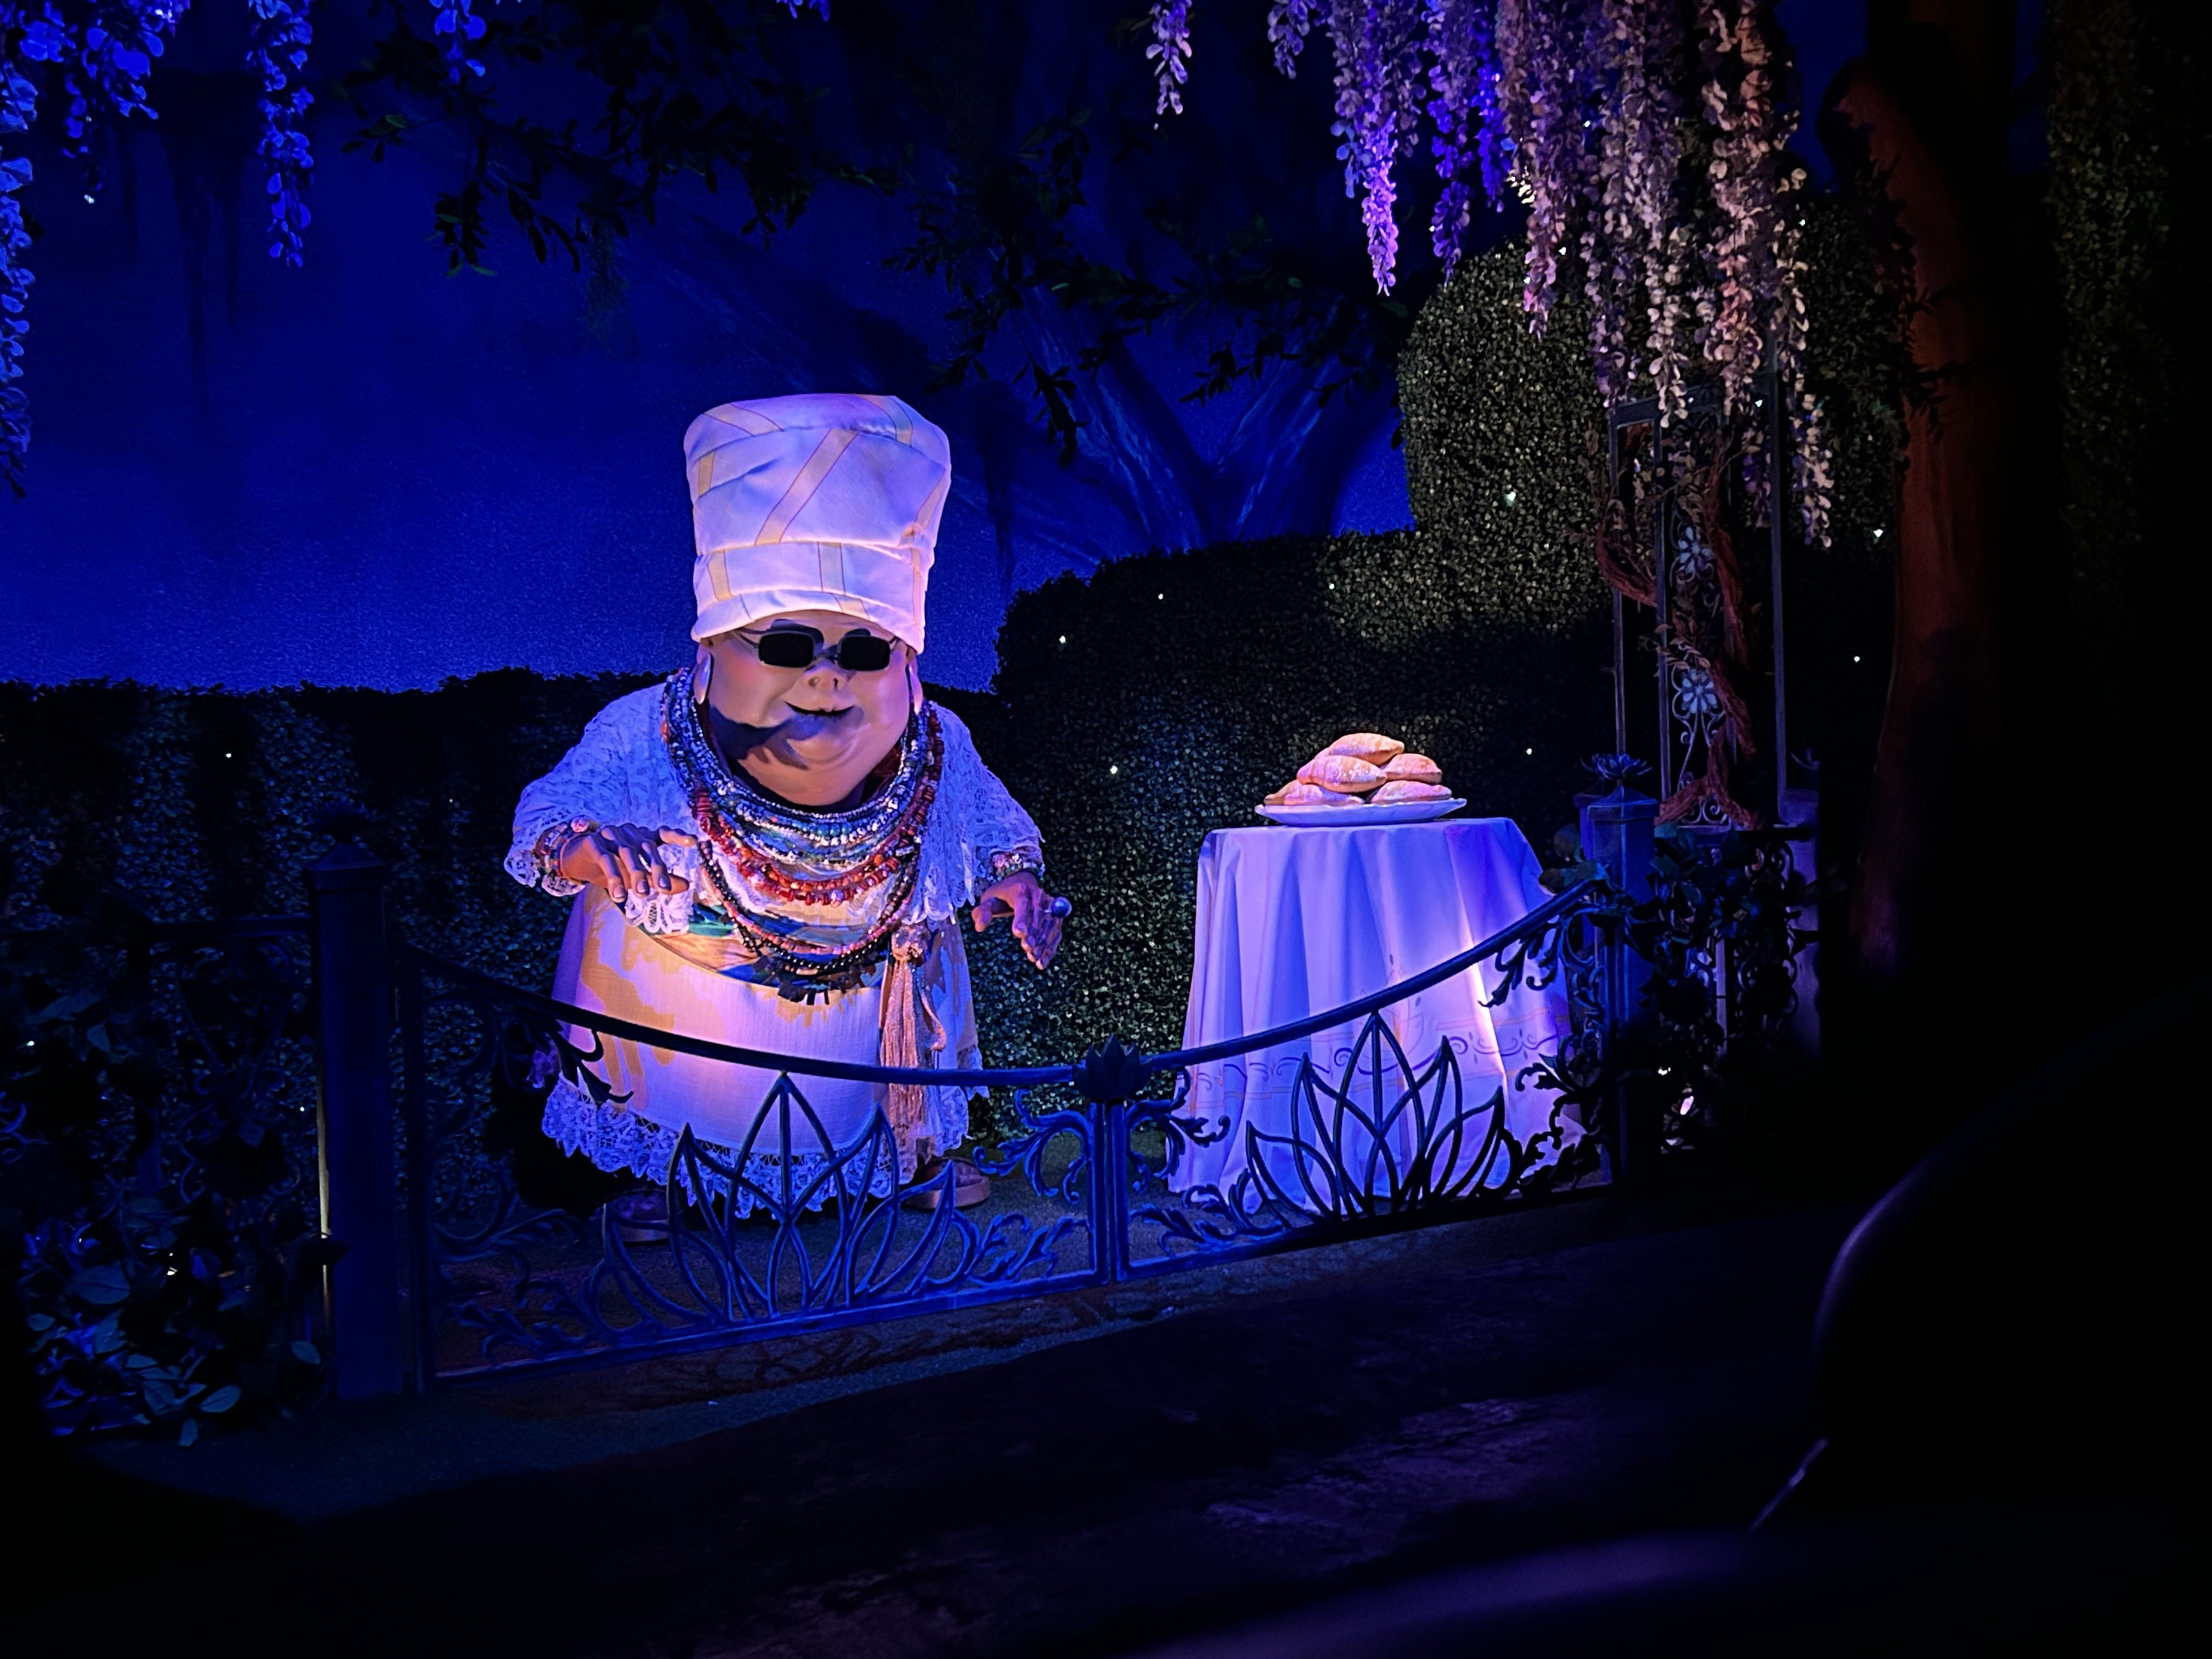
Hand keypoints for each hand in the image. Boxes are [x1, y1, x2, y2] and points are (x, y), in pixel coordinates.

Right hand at [556, 823, 696, 903]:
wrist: (577, 862)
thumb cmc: (613, 868)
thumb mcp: (638, 876)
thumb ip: (661, 879)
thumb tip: (687, 885)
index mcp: (642, 837)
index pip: (663, 833)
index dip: (677, 836)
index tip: (693, 841)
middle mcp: (628, 833)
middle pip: (646, 847)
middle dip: (657, 868)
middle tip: (664, 889)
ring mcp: (610, 835)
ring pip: (627, 853)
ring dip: (636, 874)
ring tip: (643, 895)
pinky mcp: (593, 843)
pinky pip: (606, 859)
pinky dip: (614, 877)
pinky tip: (619, 895)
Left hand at [971, 872, 1064, 969]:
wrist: (1021, 884)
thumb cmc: (1002, 896)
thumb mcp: (988, 901)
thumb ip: (982, 913)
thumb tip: (979, 927)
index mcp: (1020, 890)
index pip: (1023, 904)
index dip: (1022, 919)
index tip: (1018, 933)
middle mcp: (1038, 896)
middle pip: (1039, 916)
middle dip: (1034, 934)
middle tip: (1027, 949)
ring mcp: (1050, 905)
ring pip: (1050, 925)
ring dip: (1043, 943)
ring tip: (1034, 957)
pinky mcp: (1056, 916)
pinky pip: (1056, 933)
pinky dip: (1050, 948)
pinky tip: (1043, 961)